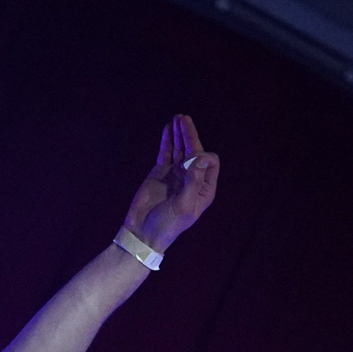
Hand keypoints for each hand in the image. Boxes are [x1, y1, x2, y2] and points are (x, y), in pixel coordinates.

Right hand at [121, 114, 218, 253]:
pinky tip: (168, 128)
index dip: (202, 156)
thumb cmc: (166, 225)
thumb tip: (203, 156)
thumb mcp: (183, 205)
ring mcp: (176, 175)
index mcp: (203, 189)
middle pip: (195, 151)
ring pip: (181, 149)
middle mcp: (192, 179)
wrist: (142, 233)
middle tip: (183, 119)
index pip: (210, 163)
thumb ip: (194, 180)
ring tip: (177, 118)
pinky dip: (167, 140)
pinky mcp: (160, 173)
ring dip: (180, 134)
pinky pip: (166, 152)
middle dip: (191, 135)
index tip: (190, 158)